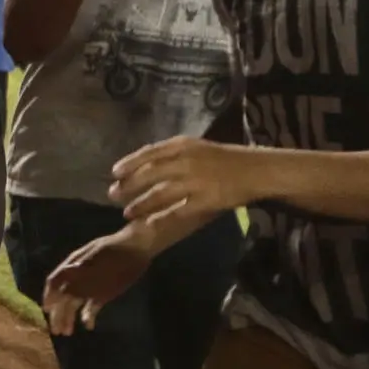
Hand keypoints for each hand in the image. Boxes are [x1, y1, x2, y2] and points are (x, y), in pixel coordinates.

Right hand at [40, 230, 156, 334]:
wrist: (137, 247)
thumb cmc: (116, 253)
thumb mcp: (97, 263)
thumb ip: (79, 277)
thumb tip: (61, 291)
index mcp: (74, 265)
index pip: (55, 282)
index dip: (49, 296)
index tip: (46, 310)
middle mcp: (79, 276)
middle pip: (64, 296)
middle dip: (58, 313)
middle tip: (57, 331)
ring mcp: (91, 284)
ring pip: (76, 302)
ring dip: (70, 316)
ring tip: (68, 332)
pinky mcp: (104, 291)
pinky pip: (92, 304)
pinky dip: (89, 315)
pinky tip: (89, 325)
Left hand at [108, 135, 257, 220]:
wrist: (255, 171)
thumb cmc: (225, 158)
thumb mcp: (197, 147)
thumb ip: (173, 153)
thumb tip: (145, 161)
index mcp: (183, 145)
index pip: (149, 153)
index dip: (129, 163)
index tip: (114, 173)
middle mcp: (186, 161)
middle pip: (150, 174)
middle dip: (129, 186)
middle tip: (112, 195)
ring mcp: (196, 181)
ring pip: (160, 194)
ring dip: (141, 204)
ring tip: (127, 213)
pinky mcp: (205, 200)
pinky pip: (178, 210)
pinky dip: (161, 217)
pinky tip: (149, 223)